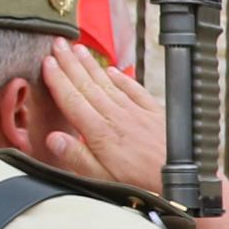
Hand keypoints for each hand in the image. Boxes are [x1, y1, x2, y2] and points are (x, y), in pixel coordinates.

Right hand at [36, 41, 170, 194]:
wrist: (181, 182)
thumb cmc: (141, 184)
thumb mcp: (102, 180)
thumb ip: (77, 158)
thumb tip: (53, 139)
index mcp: (100, 132)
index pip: (72, 99)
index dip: (58, 79)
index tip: (47, 62)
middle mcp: (117, 117)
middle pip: (87, 84)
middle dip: (70, 62)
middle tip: (57, 43)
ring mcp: (137, 113)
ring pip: (108, 83)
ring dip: (91, 65)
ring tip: (78, 49)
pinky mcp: (155, 114)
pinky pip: (134, 90)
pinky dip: (121, 78)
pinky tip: (113, 70)